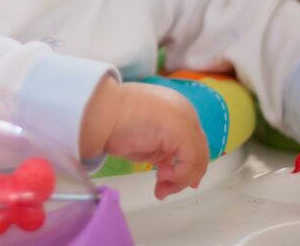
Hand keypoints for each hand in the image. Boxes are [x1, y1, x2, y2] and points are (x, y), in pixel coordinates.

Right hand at [82, 78, 208, 198]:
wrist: (101, 111)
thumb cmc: (114, 122)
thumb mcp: (143, 138)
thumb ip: (160, 148)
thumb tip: (167, 168)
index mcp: (176, 108)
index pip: (192, 141)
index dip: (187, 165)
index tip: (171, 181)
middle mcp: (185, 111)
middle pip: (198, 151)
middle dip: (183, 177)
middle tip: (164, 191)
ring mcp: (186, 119)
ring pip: (196, 159)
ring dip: (178, 181)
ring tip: (159, 188)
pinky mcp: (183, 131)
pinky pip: (190, 162)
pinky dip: (178, 176)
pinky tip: (160, 177)